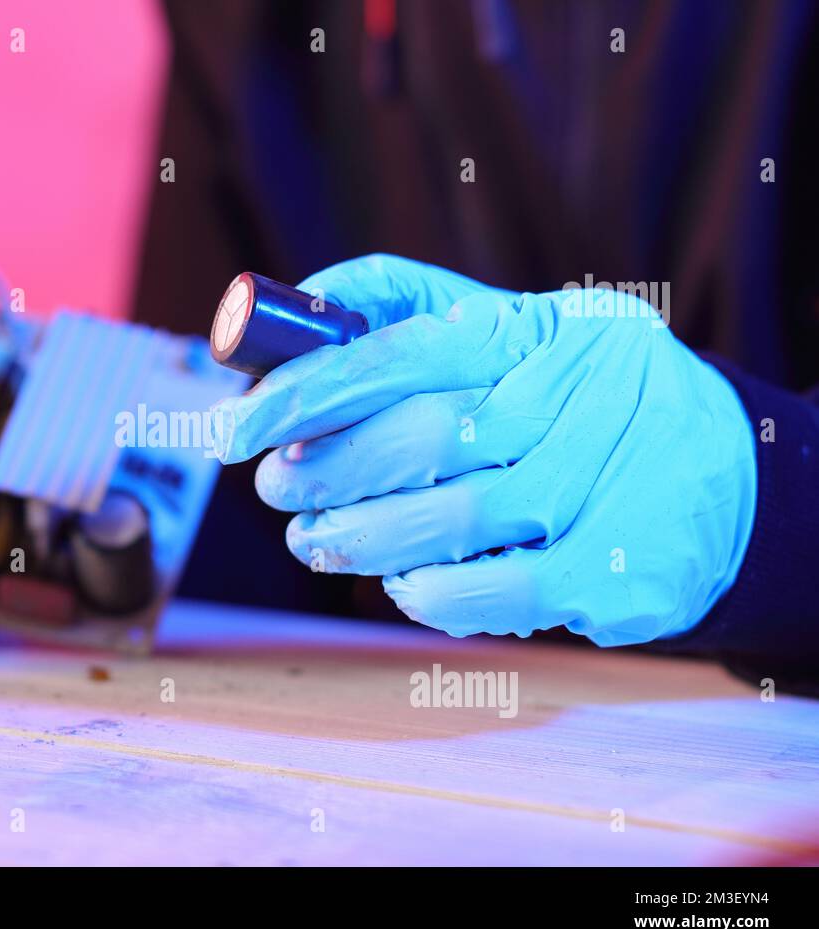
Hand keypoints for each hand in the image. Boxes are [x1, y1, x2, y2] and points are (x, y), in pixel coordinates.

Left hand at [210, 254, 756, 645]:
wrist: (721, 475)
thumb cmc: (572, 398)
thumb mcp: (511, 328)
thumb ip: (405, 308)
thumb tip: (294, 304)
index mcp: (537, 329)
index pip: (403, 351)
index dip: (307, 393)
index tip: (236, 429)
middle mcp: (576, 399)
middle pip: (421, 438)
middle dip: (324, 472)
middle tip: (274, 488)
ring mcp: (601, 487)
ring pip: (448, 521)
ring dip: (356, 538)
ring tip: (315, 539)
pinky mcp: (612, 572)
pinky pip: (488, 593)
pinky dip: (422, 591)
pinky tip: (399, 579)